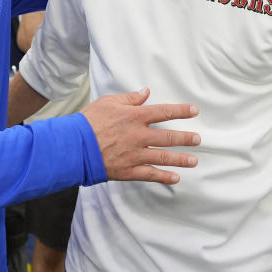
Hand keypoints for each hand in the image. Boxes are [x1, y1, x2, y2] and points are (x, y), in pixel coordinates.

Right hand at [80, 87, 199, 183]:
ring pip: (163, 157)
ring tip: (194, 161)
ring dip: (180, 159)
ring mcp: (134, 154)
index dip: (181, 111)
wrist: (74, 146)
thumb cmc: (88, 122)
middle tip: (197, 139)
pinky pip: (150, 174)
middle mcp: (138, 136)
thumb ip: (129, 98)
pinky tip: (175, 178)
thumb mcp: (108, 102)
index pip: (163, 112)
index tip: (194, 111)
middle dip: (185, 138)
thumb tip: (145, 93)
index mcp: (134, 117)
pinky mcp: (128, 170)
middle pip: (168, 137)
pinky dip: (163, 177)